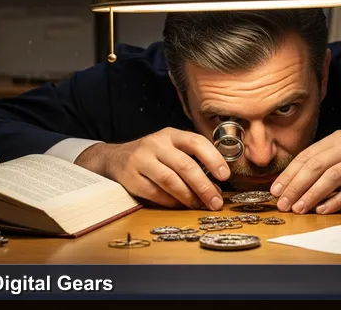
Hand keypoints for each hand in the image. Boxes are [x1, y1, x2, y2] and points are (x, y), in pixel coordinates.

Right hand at [75, 128, 229, 209]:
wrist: (115, 158)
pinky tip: (180, 205)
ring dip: (189, 197)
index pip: (196, 142)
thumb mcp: (172, 148)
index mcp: (171, 134)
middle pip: (185, 165)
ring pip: (170, 181)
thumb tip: (217, 186)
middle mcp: (156, 144)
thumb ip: (193, 160)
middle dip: (204, 186)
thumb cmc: (153, 155)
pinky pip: (155, 193)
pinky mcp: (130, 177)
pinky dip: (171, 202)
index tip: (225, 175)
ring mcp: (141, 160)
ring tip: (200, 205)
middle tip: (216, 202)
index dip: (213, 158)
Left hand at [270, 130, 340, 213]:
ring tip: (299, 208)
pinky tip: (323, 210)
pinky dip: (336, 201)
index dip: (288, 174)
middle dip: (295, 186)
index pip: (306, 156)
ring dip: (311, 194)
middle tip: (283, 203)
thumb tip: (292, 188)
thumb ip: (324, 168)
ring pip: (331, 176)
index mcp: (338, 139)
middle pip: (316, 165)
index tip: (275, 191)